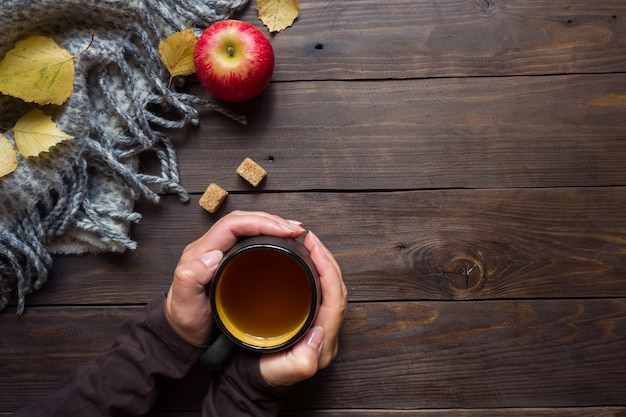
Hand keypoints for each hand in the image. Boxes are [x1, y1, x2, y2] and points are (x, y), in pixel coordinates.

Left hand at [165, 211, 304, 345]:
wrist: (186, 334)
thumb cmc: (186, 320)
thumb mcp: (185, 304)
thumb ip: (191, 278)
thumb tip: (213, 255)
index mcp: (201, 252)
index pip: (232, 224)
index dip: (259, 222)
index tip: (283, 230)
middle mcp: (211, 248)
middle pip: (242, 220)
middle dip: (271, 220)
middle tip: (294, 230)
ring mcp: (220, 253)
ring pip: (247, 227)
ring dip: (271, 225)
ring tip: (293, 231)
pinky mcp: (229, 260)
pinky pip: (249, 239)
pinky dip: (269, 236)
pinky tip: (282, 242)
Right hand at [260, 231, 346, 386]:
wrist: (254, 379)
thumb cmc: (266, 374)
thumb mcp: (282, 372)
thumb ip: (302, 360)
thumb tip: (318, 334)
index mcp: (324, 340)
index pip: (336, 299)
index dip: (328, 271)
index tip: (314, 249)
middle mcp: (326, 330)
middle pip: (337, 288)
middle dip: (328, 260)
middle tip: (311, 239)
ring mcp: (320, 322)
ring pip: (331, 287)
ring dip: (323, 262)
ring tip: (310, 243)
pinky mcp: (311, 317)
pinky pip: (320, 289)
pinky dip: (315, 270)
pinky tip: (304, 258)